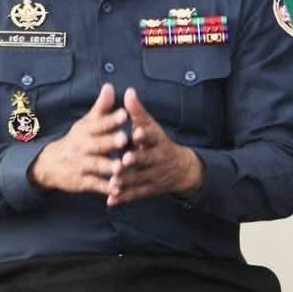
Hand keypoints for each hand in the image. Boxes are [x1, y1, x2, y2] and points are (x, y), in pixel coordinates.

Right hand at [29, 83, 125, 193]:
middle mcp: (82, 147)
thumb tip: (110, 86)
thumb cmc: (77, 140)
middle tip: (124, 139)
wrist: (49, 164)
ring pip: (96, 165)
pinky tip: (118, 190)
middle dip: (110, 142)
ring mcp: (81, 165)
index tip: (124, 114)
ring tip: (122, 167)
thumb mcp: (86, 123)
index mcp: (86, 131)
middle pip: (97, 144)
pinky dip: (105, 188)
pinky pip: (95, 185)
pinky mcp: (82, 182)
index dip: (110, 119)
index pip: (98, 124)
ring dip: (109, 166)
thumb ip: (101, 107)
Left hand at [105, 89, 203, 206]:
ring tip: (113, 182)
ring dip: (127, 181)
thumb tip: (128, 91)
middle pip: (147, 159)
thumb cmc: (158, 143)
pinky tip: (110, 200)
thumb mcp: (151, 126)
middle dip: (136, 160)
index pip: (152, 136)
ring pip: (140, 178)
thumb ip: (137, 111)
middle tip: (124, 159)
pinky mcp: (149, 189)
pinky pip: (136, 194)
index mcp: (158, 141)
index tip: (135, 132)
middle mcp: (158, 158)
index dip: (144, 135)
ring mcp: (154, 175)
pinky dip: (123, 197)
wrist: (181, 169)